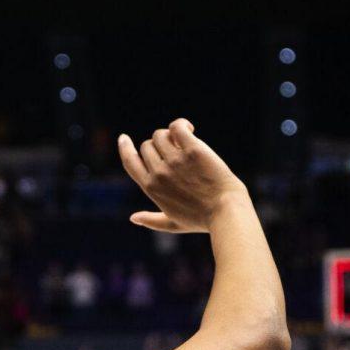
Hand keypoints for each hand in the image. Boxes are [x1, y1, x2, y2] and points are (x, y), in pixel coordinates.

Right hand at [118, 118, 247, 233]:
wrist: (225, 212)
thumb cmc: (201, 220)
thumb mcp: (172, 224)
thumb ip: (151, 220)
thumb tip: (133, 218)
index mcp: (151, 188)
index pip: (129, 162)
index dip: (125, 148)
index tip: (124, 138)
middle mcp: (159, 173)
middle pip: (147, 145)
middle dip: (158, 145)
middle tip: (175, 150)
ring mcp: (175, 160)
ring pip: (161, 134)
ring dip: (170, 134)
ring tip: (185, 141)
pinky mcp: (193, 150)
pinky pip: (177, 127)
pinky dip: (181, 125)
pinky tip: (190, 130)